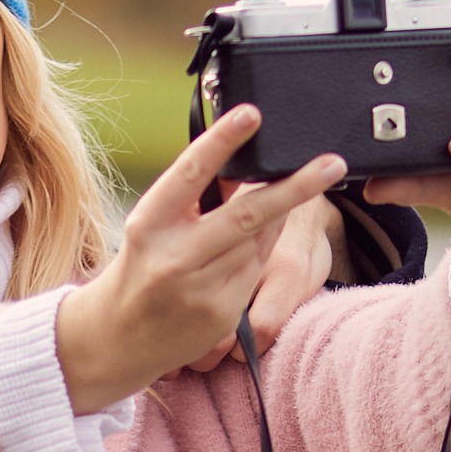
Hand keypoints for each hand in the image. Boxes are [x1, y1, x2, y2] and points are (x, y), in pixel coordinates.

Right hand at [54, 105, 347, 412]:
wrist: (117, 336)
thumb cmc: (139, 268)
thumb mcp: (153, 227)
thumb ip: (194, 200)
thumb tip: (244, 168)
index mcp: (149, 223)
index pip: (191, 174)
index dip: (222, 141)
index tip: (251, 114)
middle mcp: (174, 256)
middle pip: (247, 215)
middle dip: (295, 188)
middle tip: (332, 164)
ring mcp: (200, 289)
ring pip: (259, 242)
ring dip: (274, 219)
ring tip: (272, 207)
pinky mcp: (221, 315)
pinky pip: (255, 272)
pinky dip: (260, 254)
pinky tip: (245, 251)